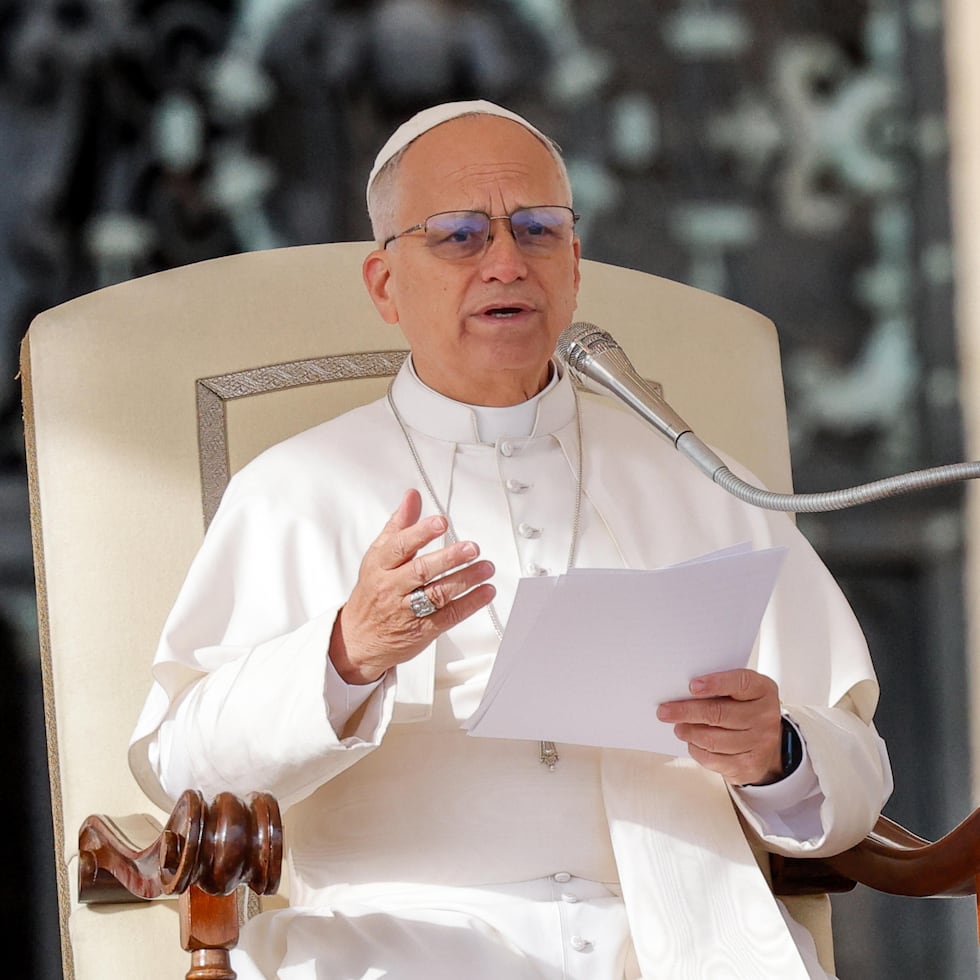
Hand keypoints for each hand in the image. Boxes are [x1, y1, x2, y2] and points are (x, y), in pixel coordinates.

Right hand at [329, 489, 495, 683]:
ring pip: (438, 594)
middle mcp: (392, 587)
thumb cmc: (372, 593)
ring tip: (486, 567)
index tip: (440, 523)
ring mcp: (407, 611)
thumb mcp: (378, 556)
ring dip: (466, 579)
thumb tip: (412, 496)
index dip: (421, 533)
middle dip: (449, 558)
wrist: (358, 639)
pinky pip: (449, 616)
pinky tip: (485, 591)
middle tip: (472, 548)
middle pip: (421, 571)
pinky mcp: (423, 630)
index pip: (400, 546)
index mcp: (380, 566)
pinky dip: (471, 603)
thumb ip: (399, 525)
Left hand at [656, 669, 783, 785]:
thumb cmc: (744, 710)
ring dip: (689, 732)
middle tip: (665, 711)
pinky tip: (691, 742)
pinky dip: (696, 749)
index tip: (692, 686)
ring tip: (678, 727)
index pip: (741, 682)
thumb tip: (681, 692)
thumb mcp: (740, 692)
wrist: (766, 745)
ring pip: (713, 739)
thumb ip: (719, 688)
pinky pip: (713, 758)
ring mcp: (760, 743)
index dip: (715, 683)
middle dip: (687, 712)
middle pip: (719, 713)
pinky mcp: (748, 766)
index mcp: (763, 690)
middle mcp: (765, 716)